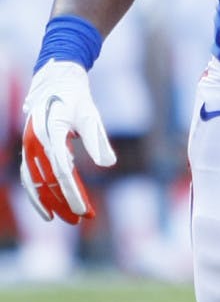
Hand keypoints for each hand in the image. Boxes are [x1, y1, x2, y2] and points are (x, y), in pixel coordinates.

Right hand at [20, 60, 115, 223]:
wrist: (55, 82)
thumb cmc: (76, 99)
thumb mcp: (90, 115)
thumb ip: (97, 139)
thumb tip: (109, 164)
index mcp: (51, 132)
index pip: (63, 172)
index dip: (74, 194)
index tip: (86, 211)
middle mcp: (35, 142)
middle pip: (49, 181)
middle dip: (64, 202)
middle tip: (82, 220)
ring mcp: (29, 147)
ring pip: (36, 183)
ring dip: (51, 202)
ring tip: (69, 218)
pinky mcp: (29, 151)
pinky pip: (30, 178)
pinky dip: (38, 195)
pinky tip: (49, 209)